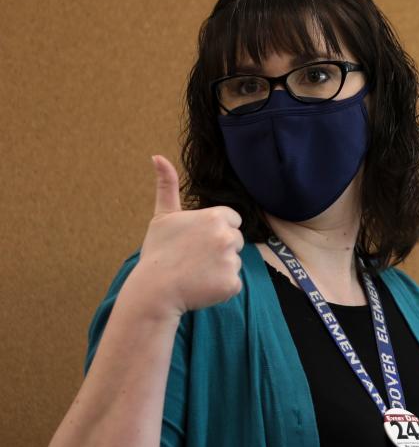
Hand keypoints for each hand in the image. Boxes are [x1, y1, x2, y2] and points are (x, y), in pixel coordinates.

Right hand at [130, 155, 243, 316]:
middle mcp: (228, 236)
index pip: (232, 220)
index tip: (196, 240)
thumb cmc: (158, 252)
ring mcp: (232, 261)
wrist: (154, 290)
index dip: (215, 230)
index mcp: (216, 217)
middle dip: (220, 248)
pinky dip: (221, 286)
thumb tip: (158, 156)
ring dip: (220, 267)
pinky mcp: (233, 284)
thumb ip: (167, 186)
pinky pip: (234, 282)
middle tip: (194, 257)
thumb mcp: (162, 216)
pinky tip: (201, 285)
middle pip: (236, 240)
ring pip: (235, 261)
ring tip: (196, 272)